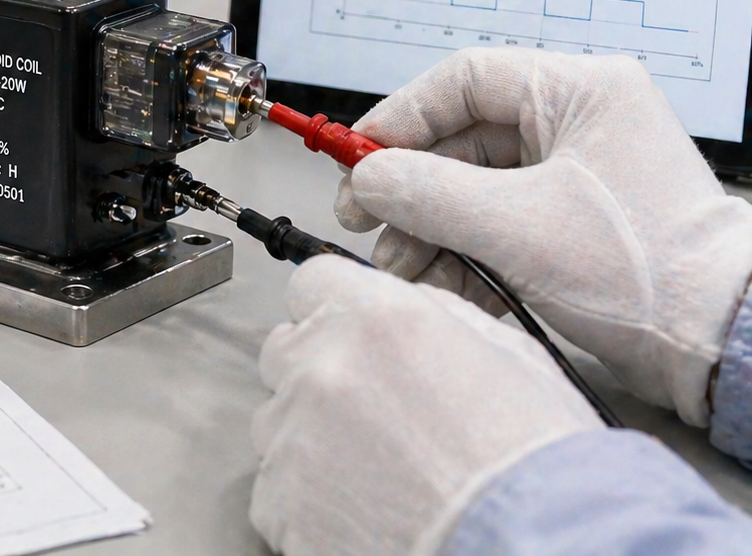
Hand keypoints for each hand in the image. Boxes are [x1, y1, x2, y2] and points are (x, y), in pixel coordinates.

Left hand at [251, 256, 600, 555]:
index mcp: (375, 319)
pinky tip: (364, 508)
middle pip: (284, 349)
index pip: (311, 282)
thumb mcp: (508, 354)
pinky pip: (274, 484)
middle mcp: (322, 368)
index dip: (333, 308)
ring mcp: (293, 437)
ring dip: (310, 436)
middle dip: (317, 371)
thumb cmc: (537, 467)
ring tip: (376, 470)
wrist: (528, 550)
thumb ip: (434, 314)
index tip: (346, 333)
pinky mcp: (279, 501)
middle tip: (372, 411)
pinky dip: (306, 496)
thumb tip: (402, 308)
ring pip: (275, 419)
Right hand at [335, 48, 751, 424]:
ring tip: (401, 269)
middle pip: (461, 139)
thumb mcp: (515, 226)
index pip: (464, 78)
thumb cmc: (646, 272)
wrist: (721, 348)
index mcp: (581, 91)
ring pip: (472, 187)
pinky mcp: (572, 225)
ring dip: (428, 230)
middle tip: (363, 219)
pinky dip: (462, 255)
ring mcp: (576, 176)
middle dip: (409, 188)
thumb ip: (427, 194)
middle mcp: (578, 123)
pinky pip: (495, 224)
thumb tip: (368, 179)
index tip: (356, 154)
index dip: (400, 115)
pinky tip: (444, 288)